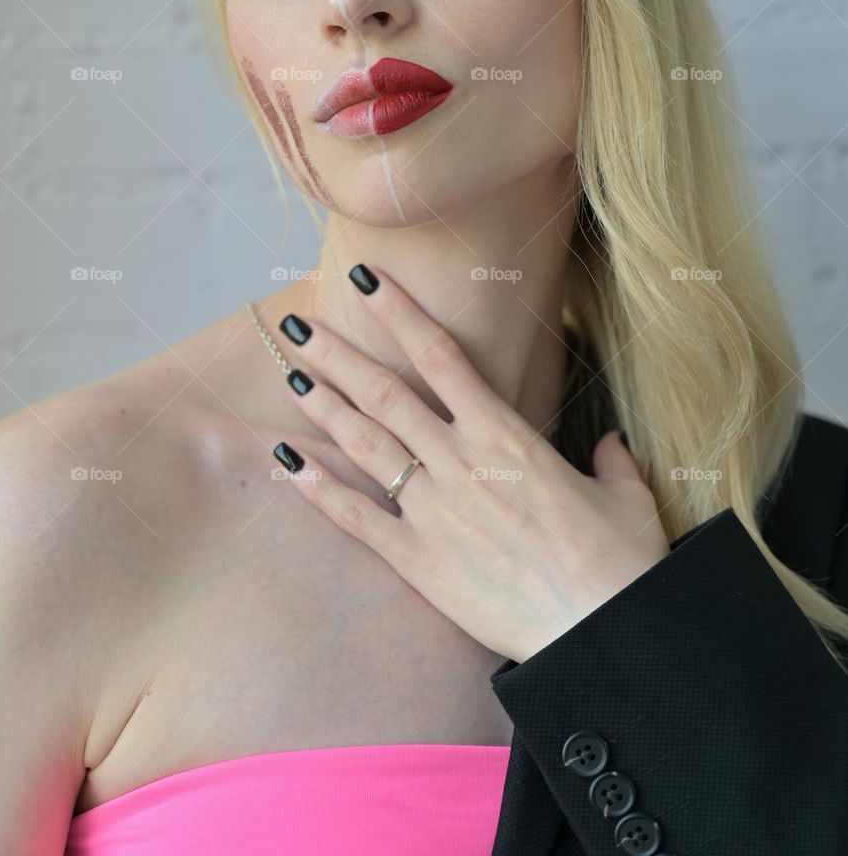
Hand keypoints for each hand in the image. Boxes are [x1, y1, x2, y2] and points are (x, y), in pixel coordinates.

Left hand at [274, 265, 670, 663]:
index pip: (442, 356)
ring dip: (324, 406)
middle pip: (387, 392)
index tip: (367, 280)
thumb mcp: (627, 497)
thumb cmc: (623, 562)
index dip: (399, 312)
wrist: (603, 632)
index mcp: (507, 435)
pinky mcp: (419, 561)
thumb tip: (612, 444)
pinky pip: (356, 517)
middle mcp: (462, 461)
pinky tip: (285, 462)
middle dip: (339, 355)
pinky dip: (317, 488)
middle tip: (299, 325)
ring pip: (366, 443)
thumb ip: (613, 461)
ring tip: (290, 376)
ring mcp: (435, 510)